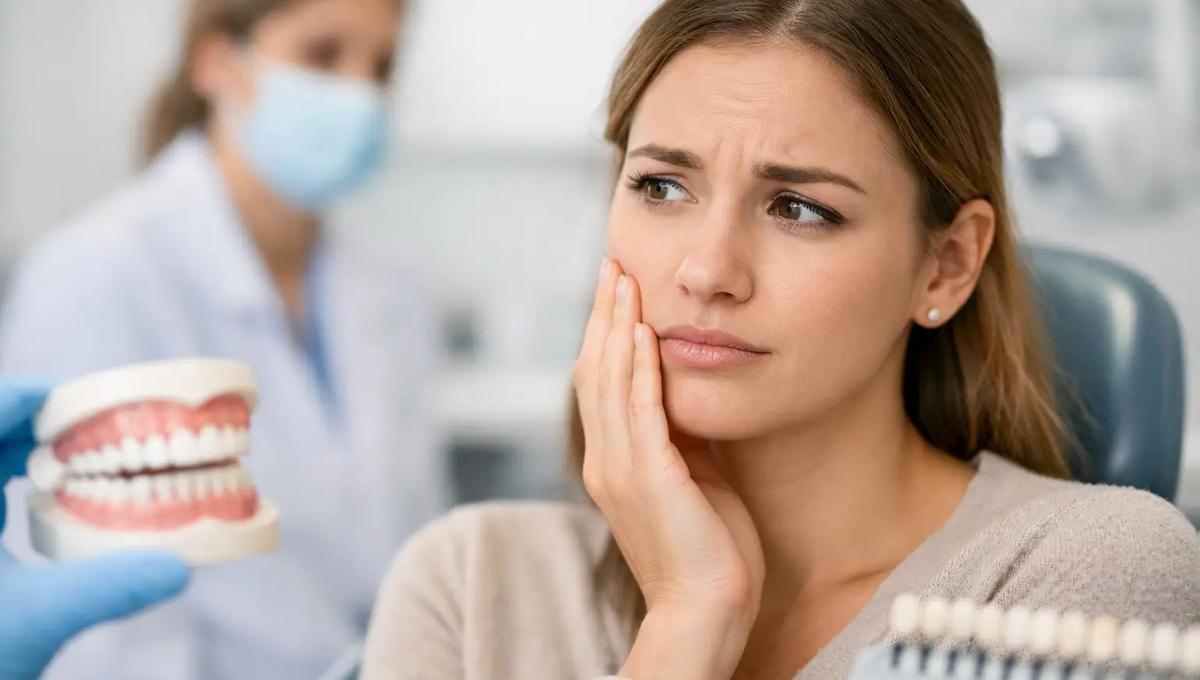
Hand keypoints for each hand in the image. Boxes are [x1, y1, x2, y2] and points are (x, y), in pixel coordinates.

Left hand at [0, 377, 190, 679]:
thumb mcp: (38, 622)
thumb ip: (108, 587)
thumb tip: (177, 567)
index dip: (23, 395)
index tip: (75, 394)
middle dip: (39, 426)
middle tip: (99, 430)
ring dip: (26, 455)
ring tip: (84, 461)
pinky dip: (14, 487)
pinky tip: (52, 505)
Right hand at [572, 260, 764, 679]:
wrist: (708, 608)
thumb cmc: (708, 550)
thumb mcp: (691, 478)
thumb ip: (680, 437)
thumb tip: (686, 394)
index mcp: (614, 461)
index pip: (600, 382)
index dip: (605, 332)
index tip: (618, 288)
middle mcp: (607, 460)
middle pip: (594, 370)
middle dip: (604, 314)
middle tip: (613, 264)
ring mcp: (622, 469)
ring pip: (607, 381)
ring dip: (615, 325)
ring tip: (624, 278)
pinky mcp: (649, 477)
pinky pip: (638, 410)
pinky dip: (637, 367)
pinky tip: (642, 331)